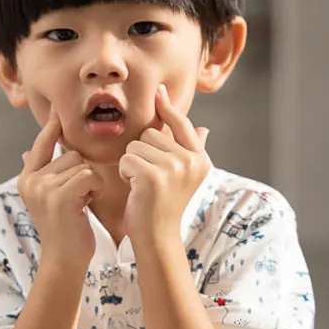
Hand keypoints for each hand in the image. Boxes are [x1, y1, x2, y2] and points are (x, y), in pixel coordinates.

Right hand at [18, 104, 104, 269]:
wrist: (64, 259)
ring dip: (90, 182)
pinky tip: (87, 205)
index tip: (58, 112)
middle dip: (83, 173)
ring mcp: (43, 187)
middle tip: (78, 198)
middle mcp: (31, 180)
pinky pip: (88, 175)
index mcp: (27, 178)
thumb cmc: (64, 229)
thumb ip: (41, 172)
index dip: (51, 128)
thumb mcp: (49, 198)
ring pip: (81, 164)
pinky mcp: (59, 196)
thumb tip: (27, 151)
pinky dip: (94, 188)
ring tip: (81, 203)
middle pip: (70, 154)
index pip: (41, 144)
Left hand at [118, 84, 210, 244]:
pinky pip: (127, 158)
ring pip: (137, 144)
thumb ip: (192, 150)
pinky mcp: (153, 176)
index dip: (168, 108)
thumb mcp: (183, 176)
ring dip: (132, 162)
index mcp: (200, 159)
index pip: (182, 124)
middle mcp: (191, 161)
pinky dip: (124, 172)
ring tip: (141, 184)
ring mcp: (174, 168)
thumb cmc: (164, 206)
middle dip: (142, 152)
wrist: (157, 237)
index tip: (159, 92)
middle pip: (152, 132)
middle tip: (148, 178)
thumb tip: (204, 128)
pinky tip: (134, 188)